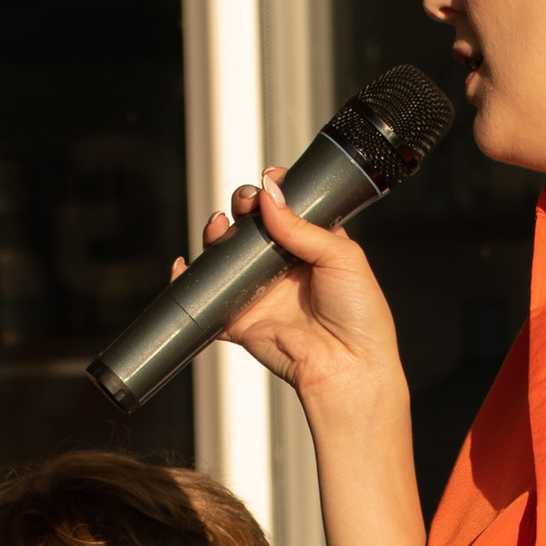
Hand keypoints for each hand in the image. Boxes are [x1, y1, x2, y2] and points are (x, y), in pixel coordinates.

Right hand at [176, 173, 406, 430]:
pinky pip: (209, 299)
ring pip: (227, 255)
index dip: (274, 192)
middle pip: (252, 227)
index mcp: (313, 248)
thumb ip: (301, 225)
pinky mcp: (241, 319)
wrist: (346, 366)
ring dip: (217, 234)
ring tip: (219, 225)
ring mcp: (261, 292)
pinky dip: (190, 281)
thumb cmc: (360, 316)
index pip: (286, 210)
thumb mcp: (342, 256)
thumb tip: (269, 195)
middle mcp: (284, 268)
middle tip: (246, 202)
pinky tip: (185, 264)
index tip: (269, 179)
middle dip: (243, 206)